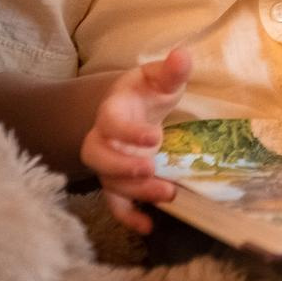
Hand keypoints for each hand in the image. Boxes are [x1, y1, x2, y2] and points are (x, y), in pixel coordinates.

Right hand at [82, 49, 191, 234]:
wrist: (130, 109)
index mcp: (112, 110)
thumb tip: (183, 54)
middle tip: (151, 170)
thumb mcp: (159, 79)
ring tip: (167, 194)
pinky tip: (148, 226)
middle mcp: (104, 139)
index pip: (110, 121)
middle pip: (98, 157)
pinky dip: (129, 217)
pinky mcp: (118, 182)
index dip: (128, 131)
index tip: (155, 138)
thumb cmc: (147, 94)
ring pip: (108, 182)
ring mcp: (109, 164)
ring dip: (134, 192)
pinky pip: (115, 204)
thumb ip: (170, 71)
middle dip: (122, 167)